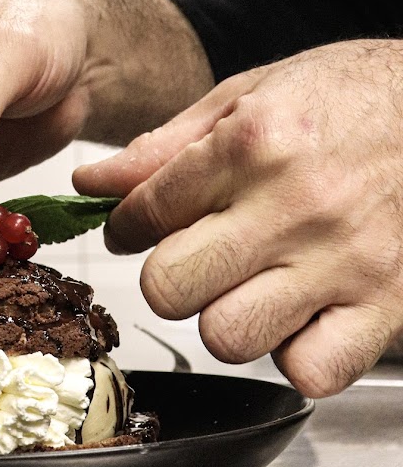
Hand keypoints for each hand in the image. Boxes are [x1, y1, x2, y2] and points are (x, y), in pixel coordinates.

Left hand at [74, 40, 402, 396]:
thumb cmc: (351, 95)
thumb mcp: (249, 95)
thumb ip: (165, 147)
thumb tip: (92, 185)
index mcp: (254, 143)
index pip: (143, 215)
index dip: (124, 227)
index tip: (135, 228)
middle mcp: (295, 205)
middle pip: (169, 288)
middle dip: (166, 276)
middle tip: (192, 258)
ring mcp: (344, 262)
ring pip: (226, 337)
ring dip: (222, 318)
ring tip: (248, 285)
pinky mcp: (386, 307)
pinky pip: (309, 371)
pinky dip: (293, 354)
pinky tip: (298, 315)